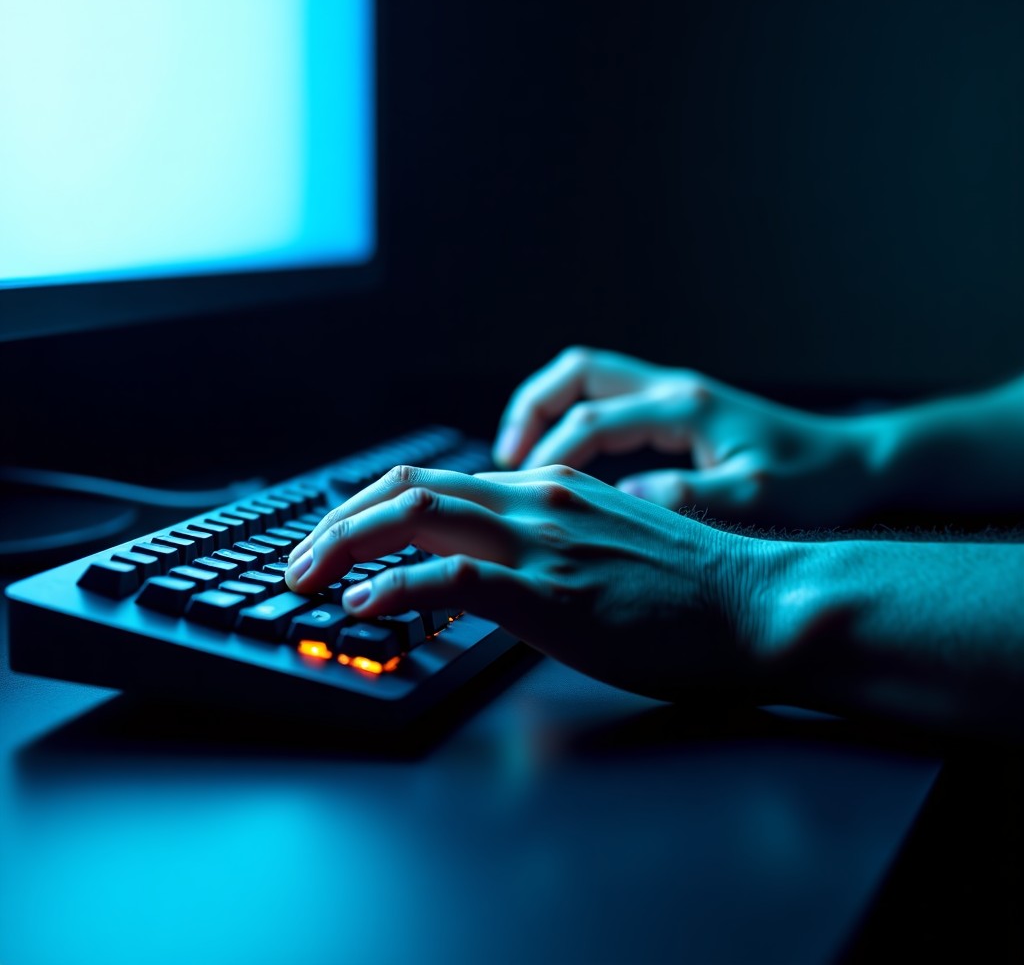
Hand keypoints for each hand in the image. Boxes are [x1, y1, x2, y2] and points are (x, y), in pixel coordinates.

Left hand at [286, 465, 767, 701]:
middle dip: (340, 519)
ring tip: (307, 576)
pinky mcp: (550, 591)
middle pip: (409, 486)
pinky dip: (394, 586)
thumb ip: (546, 546)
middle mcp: (535, 499)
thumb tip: (491, 575)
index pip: (435, 479)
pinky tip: (363, 605)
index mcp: (546, 488)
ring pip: (415, 515)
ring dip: (345, 544)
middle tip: (302, 556)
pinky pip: (450, 575)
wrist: (755, 604)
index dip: (373, 505)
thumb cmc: (689, 588)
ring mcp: (541, 541)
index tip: (340, 536)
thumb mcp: (605, 547)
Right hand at [492, 346, 874, 527]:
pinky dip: (574, 423)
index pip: (593, 420)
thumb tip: (625, 498)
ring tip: (521, 459)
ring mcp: (674, 394)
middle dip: (530, 409)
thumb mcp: (757, 499)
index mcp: (686, 407)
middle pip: (577, 373)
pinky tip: (568, 464)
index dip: (550, 453)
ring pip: (588, 380)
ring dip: (547, 410)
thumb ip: (691, 497)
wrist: (856, 461)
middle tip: (504, 461)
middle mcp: (673, 389)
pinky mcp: (679, 408)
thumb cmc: (814, 482)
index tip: (522, 491)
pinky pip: (608, 402)